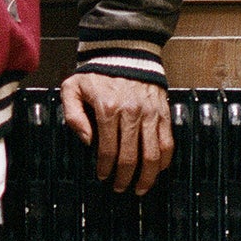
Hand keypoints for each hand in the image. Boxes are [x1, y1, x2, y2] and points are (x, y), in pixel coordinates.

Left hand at [60, 72, 172, 193]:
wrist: (124, 51)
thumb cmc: (97, 73)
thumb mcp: (72, 88)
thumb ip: (73, 115)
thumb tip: (87, 140)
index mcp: (108, 109)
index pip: (107, 149)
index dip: (104, 168)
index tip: (102, 176)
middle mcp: (131, 113)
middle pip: (131, 156)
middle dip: (125, 178)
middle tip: (120, 188)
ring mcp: (150, 113)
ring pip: (153, 154)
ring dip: (147, 176)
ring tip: (141, 188)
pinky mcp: (163, 112)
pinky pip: (167, 141)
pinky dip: (164, 160)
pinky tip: (158, 170)